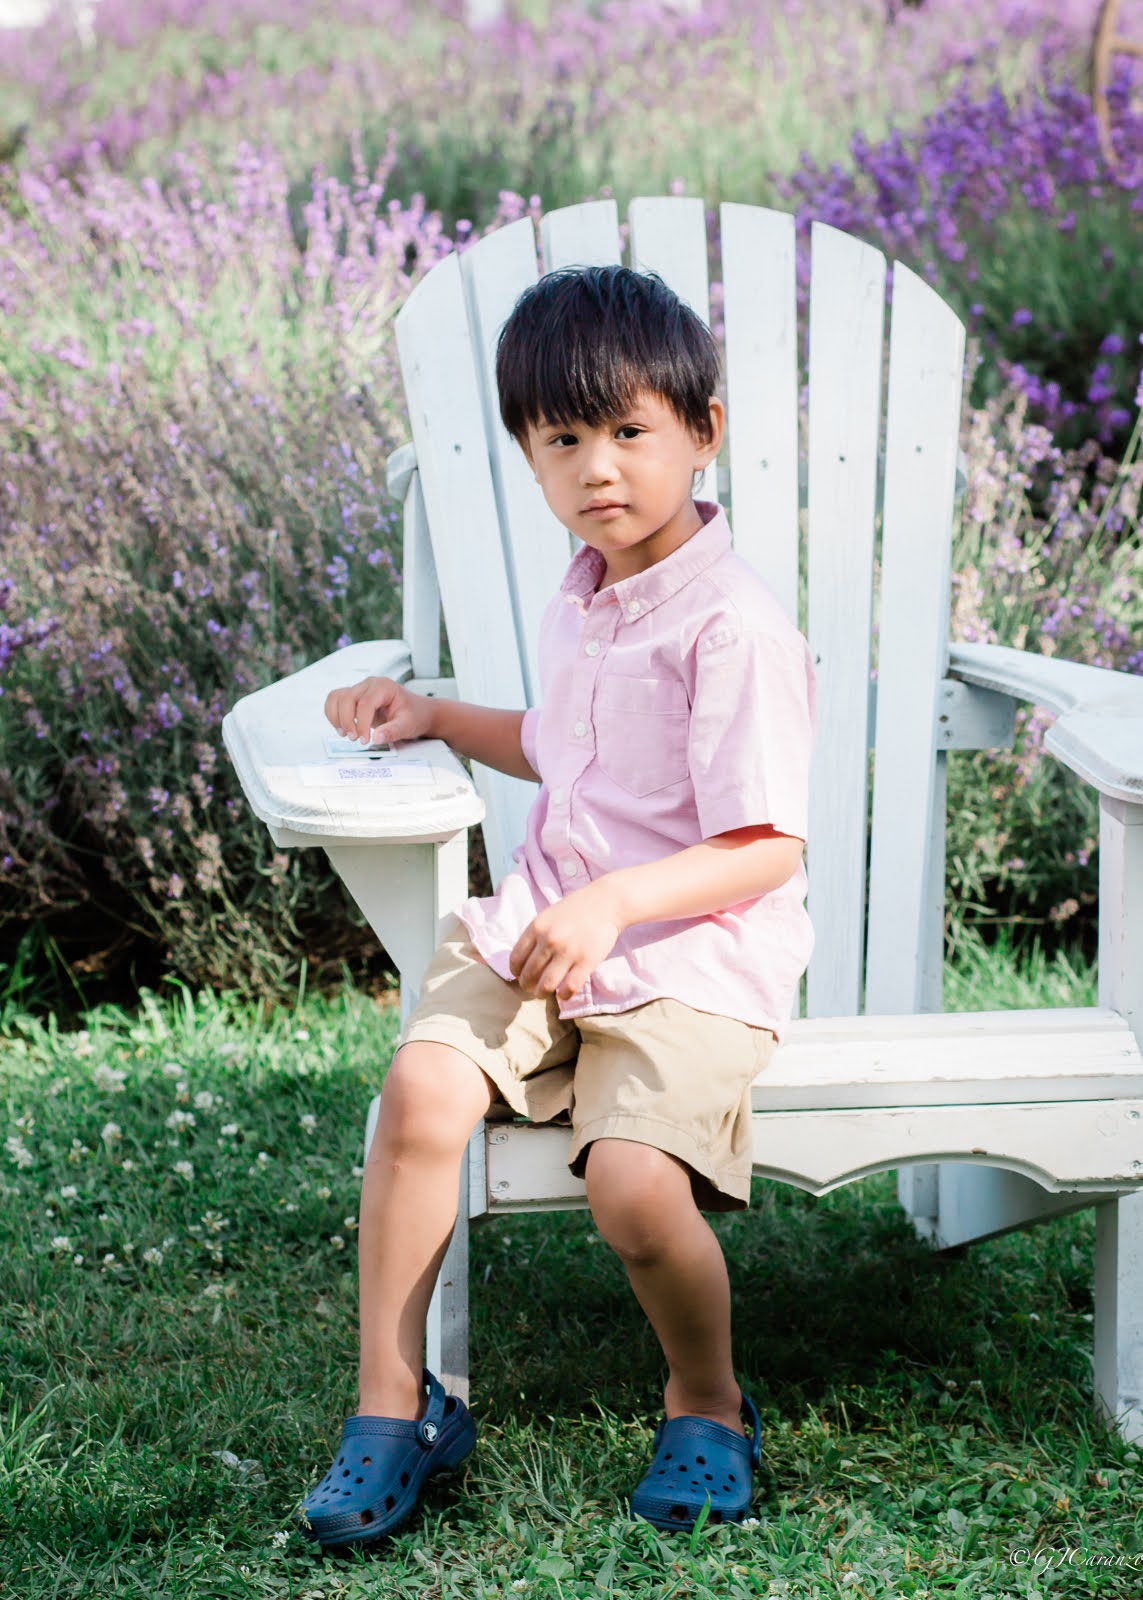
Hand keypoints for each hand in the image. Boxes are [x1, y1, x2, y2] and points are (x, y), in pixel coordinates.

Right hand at [324, 676, 435, 745]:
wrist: (418, 712)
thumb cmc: (414, 715)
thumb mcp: (408, 725)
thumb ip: (392, 731)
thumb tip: (376, 738)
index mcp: (384, 687)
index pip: (365, 703)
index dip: (361, 723)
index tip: (364, 740)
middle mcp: (370, 684)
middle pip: (348, 698)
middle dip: (347, 721)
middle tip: (355, 739)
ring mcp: (360, 688)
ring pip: (337, 697)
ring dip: (337, 717)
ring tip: (346, 734)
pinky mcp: (355, 696)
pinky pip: (335, 700)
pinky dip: (333, 713)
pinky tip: (341, 727)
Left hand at [509, 879, 624, 1000]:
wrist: (605, 903)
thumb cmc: (575, 910)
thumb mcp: (547, 916)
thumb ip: (534, 936)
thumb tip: (522, 963)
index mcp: (536, 928)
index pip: (516, 959)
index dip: (516, 972)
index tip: (521, 975)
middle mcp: (550, 940)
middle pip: (529, 975)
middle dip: (527, 986)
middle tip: (532, 988)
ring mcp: (568, 952)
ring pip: (546, 985)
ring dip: (542, 993)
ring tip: (544, 993)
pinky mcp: (587, 961)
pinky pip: (569, 988)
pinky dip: (563, 995)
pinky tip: (563, 993)